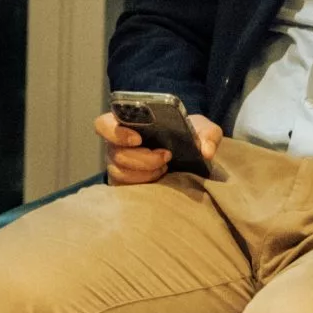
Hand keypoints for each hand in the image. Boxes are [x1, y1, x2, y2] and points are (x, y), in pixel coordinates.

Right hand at [95, 110, 223, 185]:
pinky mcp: (125, 184)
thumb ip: (208, 133)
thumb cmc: (187, 136)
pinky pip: (126, 188)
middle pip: (116, 153)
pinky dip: (144, 184)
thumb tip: (205, 151)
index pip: (103, 124)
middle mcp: (117, 145)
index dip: (115, 132)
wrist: (188, 156)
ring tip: (165, 168)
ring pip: (120, 172)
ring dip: (145, 172)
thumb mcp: (202, 129)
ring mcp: (119, 165)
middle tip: (166, 156)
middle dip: (143, 158)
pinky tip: (160, 179)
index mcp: (126, 123)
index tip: (138, 139)